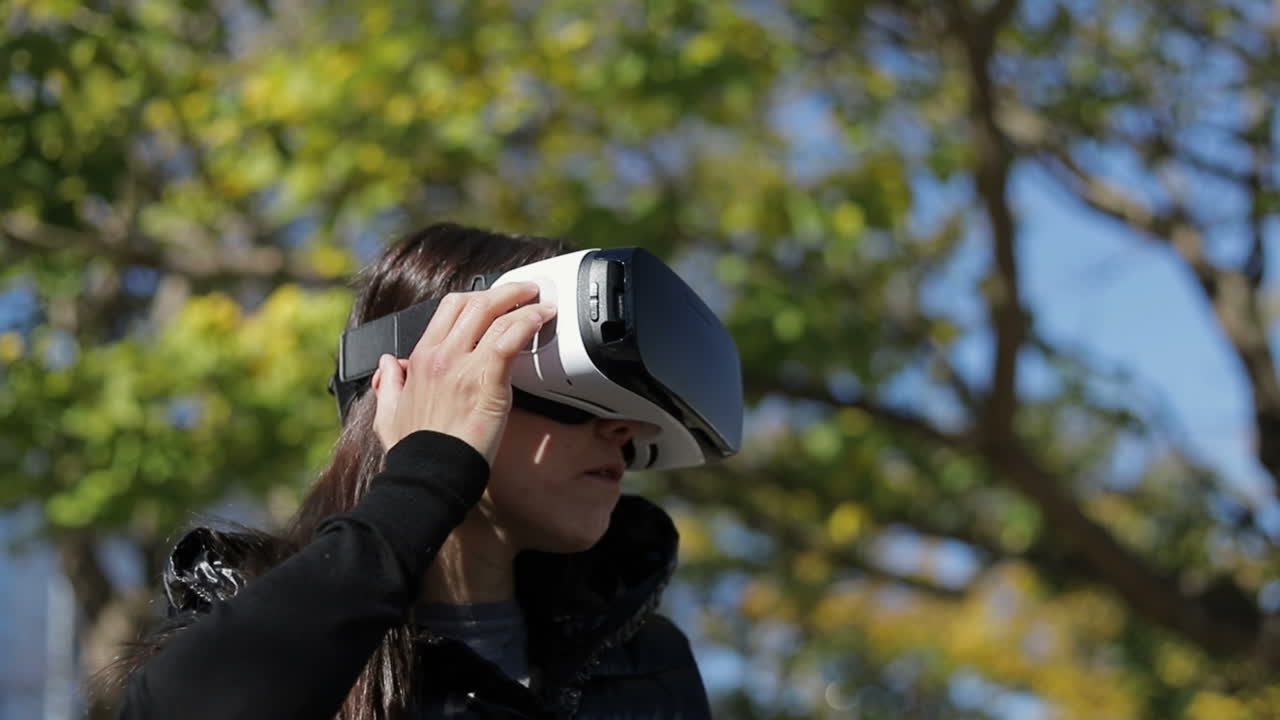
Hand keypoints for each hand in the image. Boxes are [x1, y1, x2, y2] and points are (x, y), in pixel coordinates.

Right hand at [369, 282, 555, 463]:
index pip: (449, 309)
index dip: (477, 298)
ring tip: (541, 301)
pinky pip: (509, 339)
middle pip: (474, 303)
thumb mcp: (387, 416)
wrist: (428, 478)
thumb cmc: (414, 454)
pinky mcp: (486, 382)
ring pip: (493, 314)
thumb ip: (389, 385)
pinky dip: (528, 322)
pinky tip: (542, 318)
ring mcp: (462, 367)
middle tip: (526, 290)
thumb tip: (388, 363)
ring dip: (522, 301)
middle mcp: (440, 355)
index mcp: (420, 359)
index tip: (495, 301)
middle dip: (504, 291)